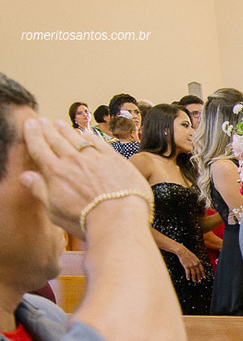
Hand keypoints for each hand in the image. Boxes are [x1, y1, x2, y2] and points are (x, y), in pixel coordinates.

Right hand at [21, 118, 150, 239]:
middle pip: (56, 140)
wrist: (118, 218)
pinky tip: (86, 133)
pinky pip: (99, 142)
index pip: (39, 148)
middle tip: (41, 120)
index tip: (29, 124)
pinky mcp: (115, 159)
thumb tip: (25, 176)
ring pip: (76, 138)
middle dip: (47, 129)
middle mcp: (73, 160)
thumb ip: (40, 190)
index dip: (32, 134)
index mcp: (55, 172)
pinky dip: (90, 136)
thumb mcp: (54, 210)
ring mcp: (95, 158)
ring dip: (66, 129)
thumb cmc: (85, 220)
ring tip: (58, 123)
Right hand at [175, 247, 206, 282]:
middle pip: (198, 272)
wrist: (182, 251)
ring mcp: (191, 265)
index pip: (202, 269)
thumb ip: (197, 262)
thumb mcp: (195, 258)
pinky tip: (188, 279)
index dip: (203, 274)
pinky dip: (188, 276)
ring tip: (194, 281)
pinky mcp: (186, 266)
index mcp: (198, 262)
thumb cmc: (188, 254)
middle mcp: (195, 264)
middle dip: (199, 277)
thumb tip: (198, 267)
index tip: (204, 277)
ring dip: (194, 278)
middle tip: (199, 281)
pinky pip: (188, 272)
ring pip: (193, 273)